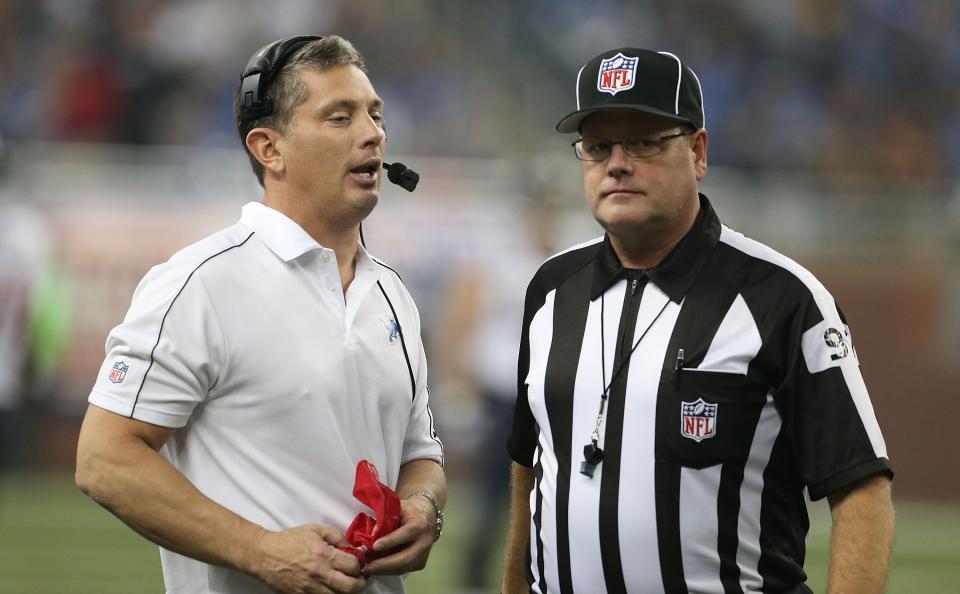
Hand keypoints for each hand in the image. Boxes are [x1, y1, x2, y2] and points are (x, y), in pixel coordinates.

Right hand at [248, 524, 366, 593]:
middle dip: (359, 583)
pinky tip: (329, 588)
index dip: (360, 565)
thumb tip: (354, 549)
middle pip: (351, 587)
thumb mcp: (316, 530)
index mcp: (324, 555)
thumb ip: (338, 537)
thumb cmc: (289, 541)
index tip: (358, 564)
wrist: (264, 555)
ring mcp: (310, 589)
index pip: (354, 566)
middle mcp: (319, 574)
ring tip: (342, 583)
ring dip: (345, 591)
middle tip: (357, 578)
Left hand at [362, 495, 435, 575]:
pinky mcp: (420, 564)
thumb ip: (385, 520)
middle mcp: (424, 542)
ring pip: (403, 567)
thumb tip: (371, 535)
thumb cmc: (408, 511)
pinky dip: (388, 571)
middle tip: (367, 566)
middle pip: (406, 558)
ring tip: (368, 569)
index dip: (390, 541)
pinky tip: (376, 568)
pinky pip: (403, 570)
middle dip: (385, 564)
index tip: (374, 547)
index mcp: (420, 525)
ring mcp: (424, 555)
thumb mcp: (397, 509)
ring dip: (384, 570)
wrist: (426, 516)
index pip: (406, 534)